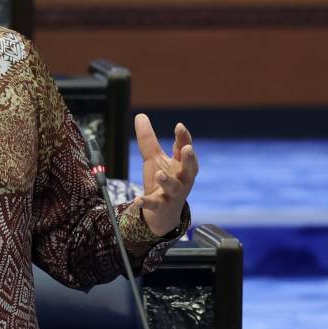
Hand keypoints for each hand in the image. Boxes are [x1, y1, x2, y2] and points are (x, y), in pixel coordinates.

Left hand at [133, 114, 198, 236]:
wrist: (163, 213)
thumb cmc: (162, 181)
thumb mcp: (154, 158)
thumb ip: (148, 140)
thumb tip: (140, 115)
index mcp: (181, 165)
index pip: (184, 149)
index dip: (183, 138)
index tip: (179, 126)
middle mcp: (182, 179)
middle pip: (189, 169)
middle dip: (189, 159)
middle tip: (188, 149)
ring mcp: (173, 194)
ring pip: (173, 186)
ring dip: (167, 180)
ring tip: (159, 174)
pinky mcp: (161, 206)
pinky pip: (155, 204)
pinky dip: (146, 202)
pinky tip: (137, 200)